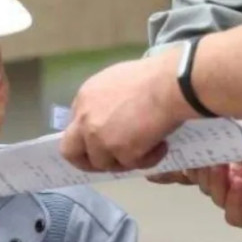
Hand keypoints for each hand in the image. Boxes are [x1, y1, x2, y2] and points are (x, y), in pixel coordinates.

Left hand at [60, 52, 194, 170]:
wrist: (169, 84)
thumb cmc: (150, 76)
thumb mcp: (116, 82)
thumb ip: (103, 102)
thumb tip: (109, 118)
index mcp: (83, 99)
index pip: (74, 127)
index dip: (87, 137)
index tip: (102, 141)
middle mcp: (86, 120)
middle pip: (71, 152)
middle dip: (88, 161)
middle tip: (110, 161)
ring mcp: (101, 139)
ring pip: (104, 163)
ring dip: (125, 159)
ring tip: (147, 146)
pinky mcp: (122, 153)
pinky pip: (133, 165)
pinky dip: (148, 159)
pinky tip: (161, 145)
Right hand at [149, 119, 241, 229]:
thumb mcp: (237, 129)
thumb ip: (209, 134)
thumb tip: (176, 131)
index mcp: (218, 159)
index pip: (188, 164)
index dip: (169, 167)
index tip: (150, 165)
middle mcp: (224, 179)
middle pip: (195, 178)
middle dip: (193, 167)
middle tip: (197, 156)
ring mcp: (238, 198)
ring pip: (211, 194)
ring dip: (213, 180)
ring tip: (222, 166)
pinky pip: (232, 212)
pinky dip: (232, 198)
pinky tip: (239, 184)